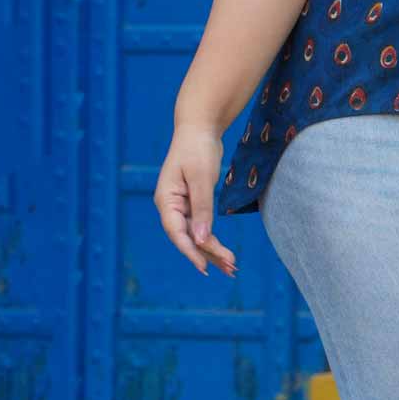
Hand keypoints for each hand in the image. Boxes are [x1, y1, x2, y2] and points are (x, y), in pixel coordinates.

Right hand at [155, 126, 237, 277]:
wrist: (199, 129)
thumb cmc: (197, 150)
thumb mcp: (201, 179)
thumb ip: (202, 208)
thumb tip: (201, 239)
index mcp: (166, 200)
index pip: (176, 232)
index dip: (190, 251)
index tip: (205, 267)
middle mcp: (170, 206)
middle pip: (187, 237)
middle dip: (208, 254)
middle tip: (231, 270)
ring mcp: (181, 206)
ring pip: (195, 235)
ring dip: (213, 251)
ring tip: (232, 268)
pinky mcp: (192, 203)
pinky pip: (202, 226)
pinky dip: (213, 239)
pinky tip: (223, 253)